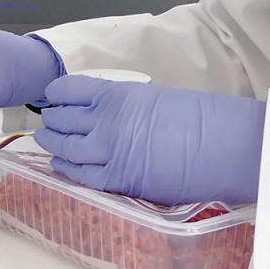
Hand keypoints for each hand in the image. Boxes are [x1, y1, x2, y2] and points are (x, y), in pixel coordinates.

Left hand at [33, 76, 266, 205]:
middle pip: (62, 119)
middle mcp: (106, 119)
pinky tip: (60, 165)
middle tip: (48, 122)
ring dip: (52, 144)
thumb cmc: (199, 118)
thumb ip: (126, 105)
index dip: (56, 94)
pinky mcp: (118, 179)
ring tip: (46, 141)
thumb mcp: (154, 97)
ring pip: (65, 147)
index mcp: (117, 93)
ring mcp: (109, 150)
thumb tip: (110, 113)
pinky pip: (81, 175)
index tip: (52, 97)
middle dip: (52, 120)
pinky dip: (66, 169)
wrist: (223, 145)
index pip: (69, 89)